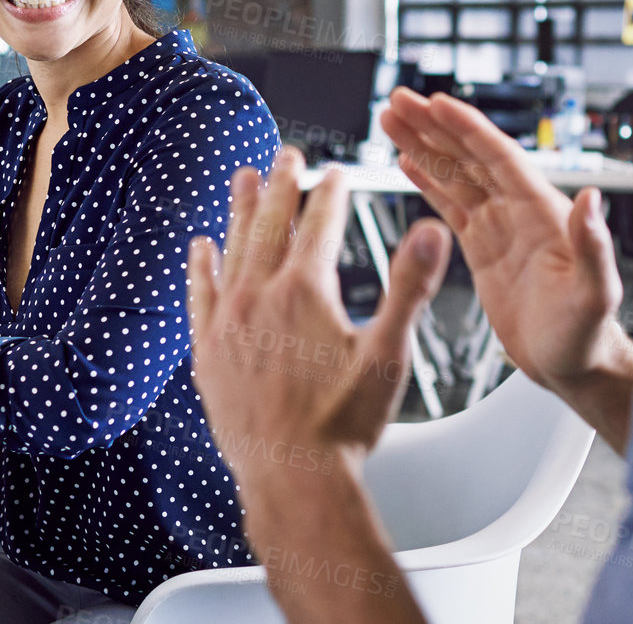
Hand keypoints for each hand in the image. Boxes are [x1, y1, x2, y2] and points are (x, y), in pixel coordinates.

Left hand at [187, 148, 449, 486]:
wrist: (293, 479)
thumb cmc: (346, 424)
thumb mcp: (389, 352)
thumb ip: (410, 285)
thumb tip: (433, 229)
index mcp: (308, 291)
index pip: (321, 224)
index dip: (331, 193)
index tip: (336, 172)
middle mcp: (260, 296)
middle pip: (271, 225)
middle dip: (281, 185)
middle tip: (285, 154)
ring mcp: (228, 323)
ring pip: (233, 249)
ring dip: (239, 210)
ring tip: (242, 176)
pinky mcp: (207, 352)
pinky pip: (199, 294)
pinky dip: (201, 265)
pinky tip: (201, 245)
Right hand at [380, 89, 632, 446]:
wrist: (576, 365)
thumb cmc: (589, 336)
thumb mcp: (595, 294)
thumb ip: (594, 247)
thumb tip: (592, 199)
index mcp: (543, 213)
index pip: (498, 158)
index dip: (466, 129)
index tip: (436, 103)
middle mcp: (519, 211)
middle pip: (469, 156)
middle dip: (433, 127)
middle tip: (398, 101)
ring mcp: (499, 228)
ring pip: (455, 176)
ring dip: (424, 146)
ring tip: (392, 121)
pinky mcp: (483, 249)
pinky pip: (451, 206)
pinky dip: (428, 181)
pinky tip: (408, 162)